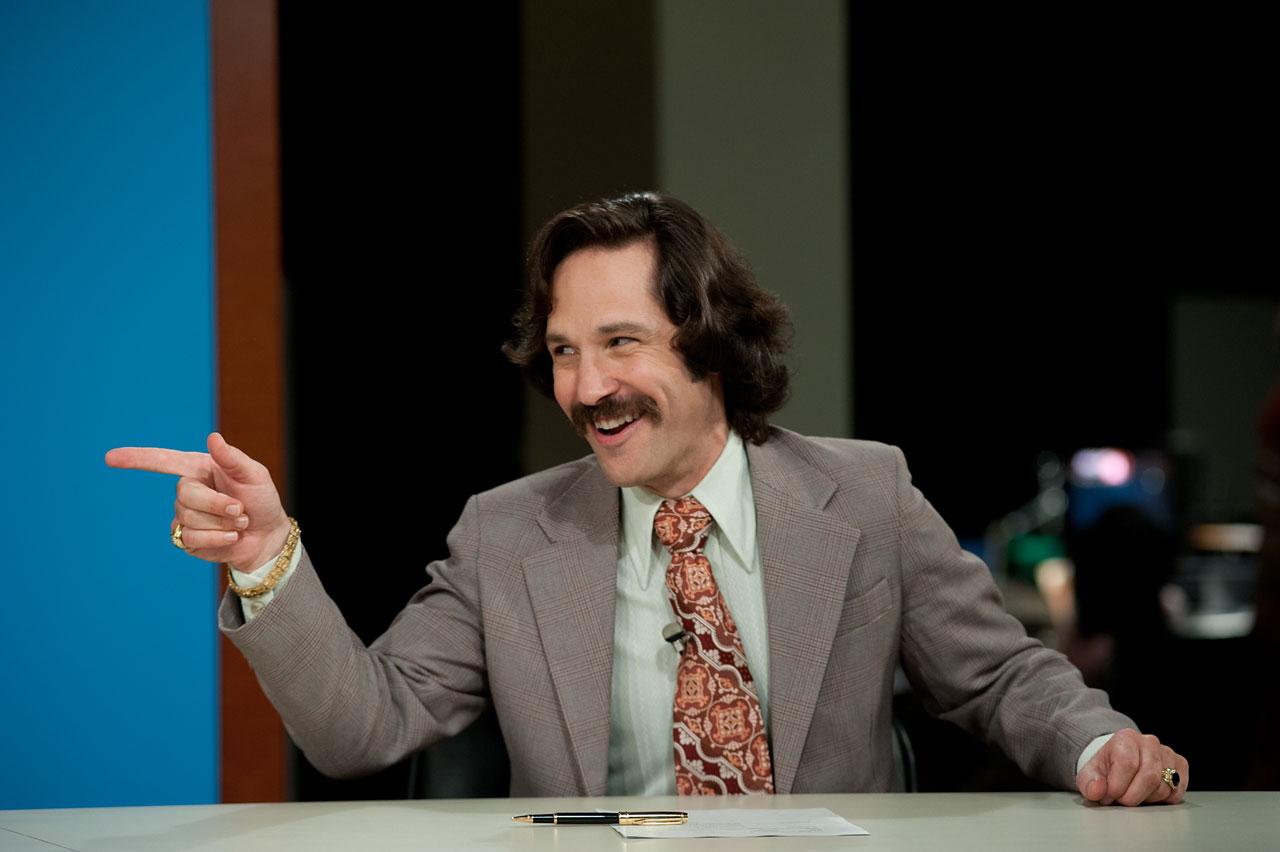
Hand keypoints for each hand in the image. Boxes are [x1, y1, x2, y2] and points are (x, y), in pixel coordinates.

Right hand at [106, 432, 290, 571]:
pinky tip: (231, 537)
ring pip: (188, 518)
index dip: (137, 459)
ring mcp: (184, 515)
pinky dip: (217, 538)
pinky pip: (191, 538)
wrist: (268, 536)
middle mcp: (188, 490)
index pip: (164, 461)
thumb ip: (233, 458)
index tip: (110, 458)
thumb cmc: (262, 500)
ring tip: (239, 522)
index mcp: (200, 468)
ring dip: (221, 522)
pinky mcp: (186, 540)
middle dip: (217, 504)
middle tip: (241, 509)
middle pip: (184, 494)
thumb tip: (213, 437)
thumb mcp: (254, 475)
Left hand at [1076, 728, 1188, 805]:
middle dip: (1133, 796)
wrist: (1120, 762)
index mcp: (1126, 738)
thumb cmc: (1107, 768)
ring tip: (1133, 793)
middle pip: (1150, 777)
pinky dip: (1162, 800)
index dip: (1117, 786)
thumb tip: (1096, 790)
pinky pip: (1176, 792)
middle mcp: (1150, 742)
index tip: (1109, 796)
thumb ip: (1089, 782)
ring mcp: (1167, 754)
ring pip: (1164, 787)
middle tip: (1121, 800)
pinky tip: (1148, 793)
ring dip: (1146, 799)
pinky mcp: (1181, 767)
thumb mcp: (1091, 774)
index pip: (1127, 764)